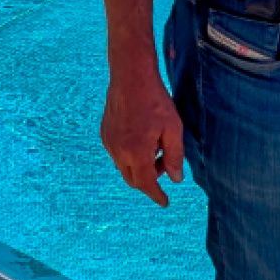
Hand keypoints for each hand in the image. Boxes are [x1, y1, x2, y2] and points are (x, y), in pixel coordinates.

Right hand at [100, 65, 187, 204]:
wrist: (130, 76)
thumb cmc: (155, 101)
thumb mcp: (173, 129)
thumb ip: (174, 156)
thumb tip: (175, 178)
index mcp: (136, 153)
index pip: (146, 184)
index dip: (157, 195)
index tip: (165, 202)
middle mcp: (118, 151)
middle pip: (133, 179)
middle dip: (150, 179)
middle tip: (165, 164)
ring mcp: (109, 142)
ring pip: (124, 167)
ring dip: (140, 166)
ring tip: (155, 146)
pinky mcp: (105, 133)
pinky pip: (118, 154)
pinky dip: (130, 156)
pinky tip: (142, 138)